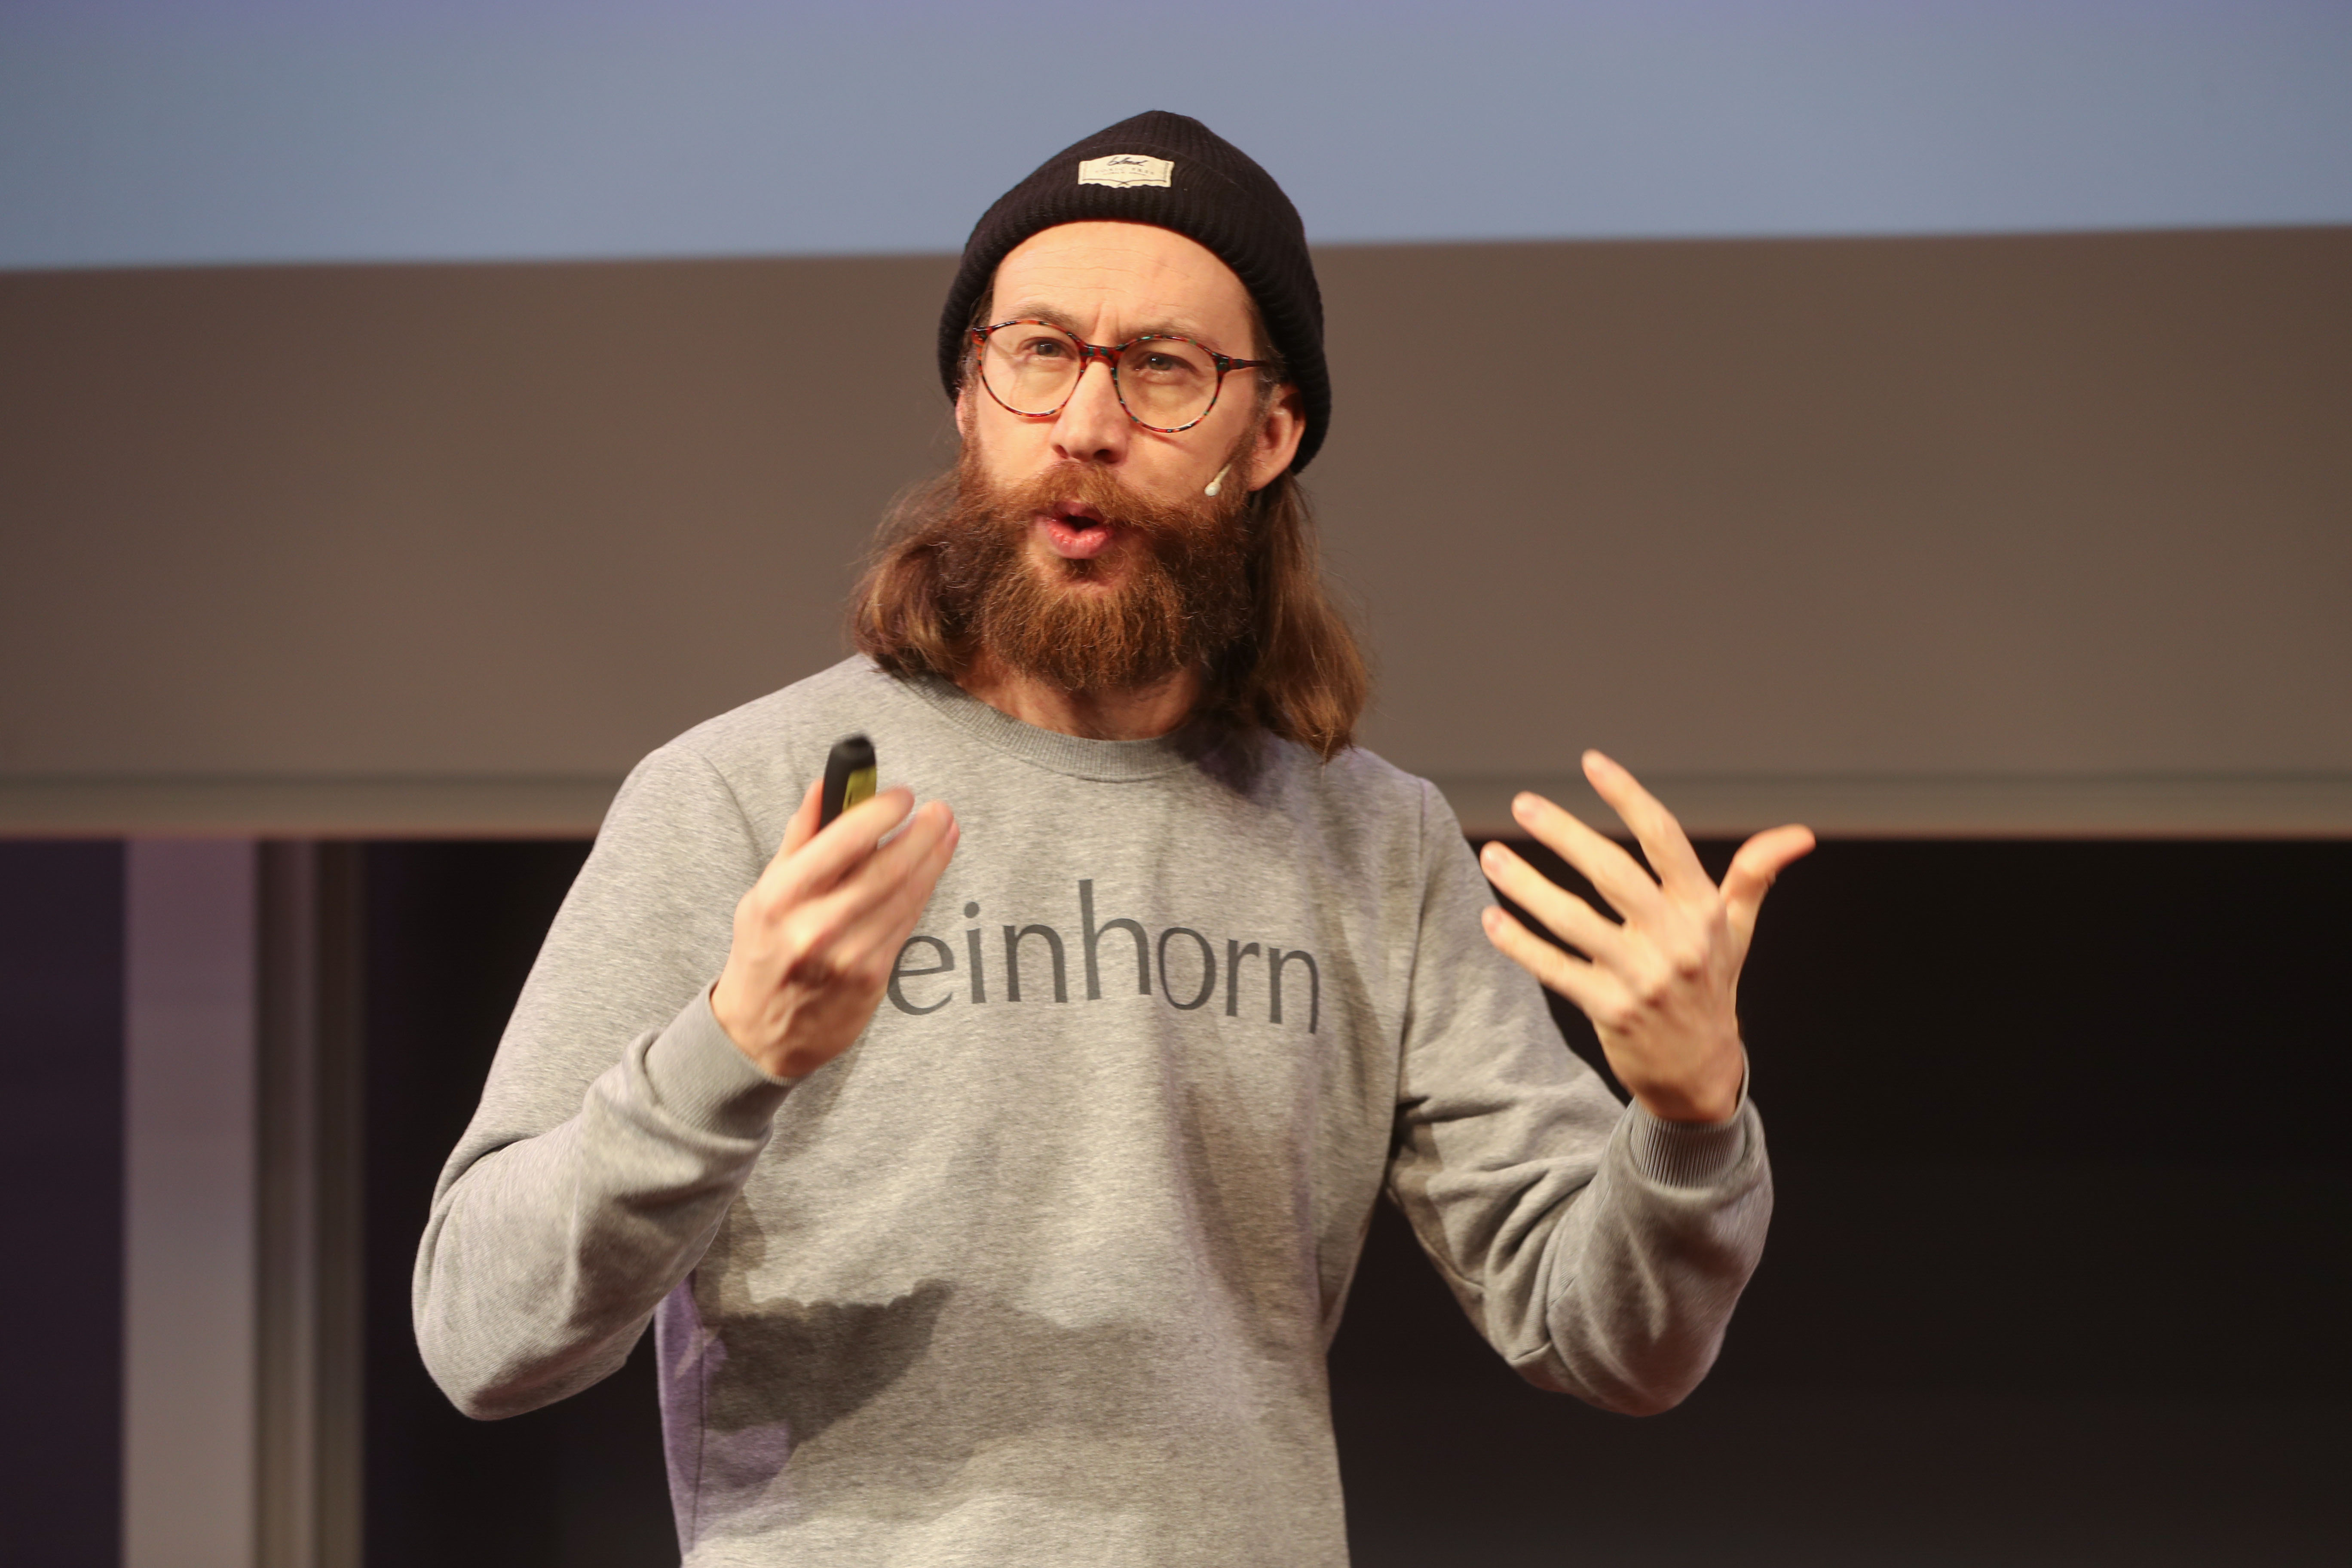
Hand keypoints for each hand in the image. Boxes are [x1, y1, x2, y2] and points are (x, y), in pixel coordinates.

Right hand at [711, 780, 958, 1077]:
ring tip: (946, 831)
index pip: (842, 842)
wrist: (760, 1032)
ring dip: (933, 859)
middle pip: (886, 869)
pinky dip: (922, 892)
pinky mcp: (871, 978)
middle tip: (940, 810)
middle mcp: (814, 927)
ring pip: (905, 896)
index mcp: (781, 898)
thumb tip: (827, 785)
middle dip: (922, 834)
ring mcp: (847, 956)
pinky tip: (931, 870)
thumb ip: (800, 838)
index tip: (902, 795)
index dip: (880, 812)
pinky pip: (906, 924)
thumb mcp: (765, 891)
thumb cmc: (765, 948)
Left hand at [1477, 751, 1812, 1123]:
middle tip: (1523, 803)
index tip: (1591, 762)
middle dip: (1564, 834)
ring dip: (1527, 886)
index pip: (1664, 838)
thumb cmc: (1712, 988)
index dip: (1628, 796)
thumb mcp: (1738, 931)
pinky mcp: (1610, 1010)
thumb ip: (1754, 876)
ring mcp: (1642, 976)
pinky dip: (1521, 944)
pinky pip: (1556, 969)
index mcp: (1703, 910)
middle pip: (1613, 872)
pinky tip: (1492, 919)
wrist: (1701, 1074)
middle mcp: (1675, 939)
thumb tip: (1799, 834)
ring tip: (1491, 856)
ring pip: (1574, 920)